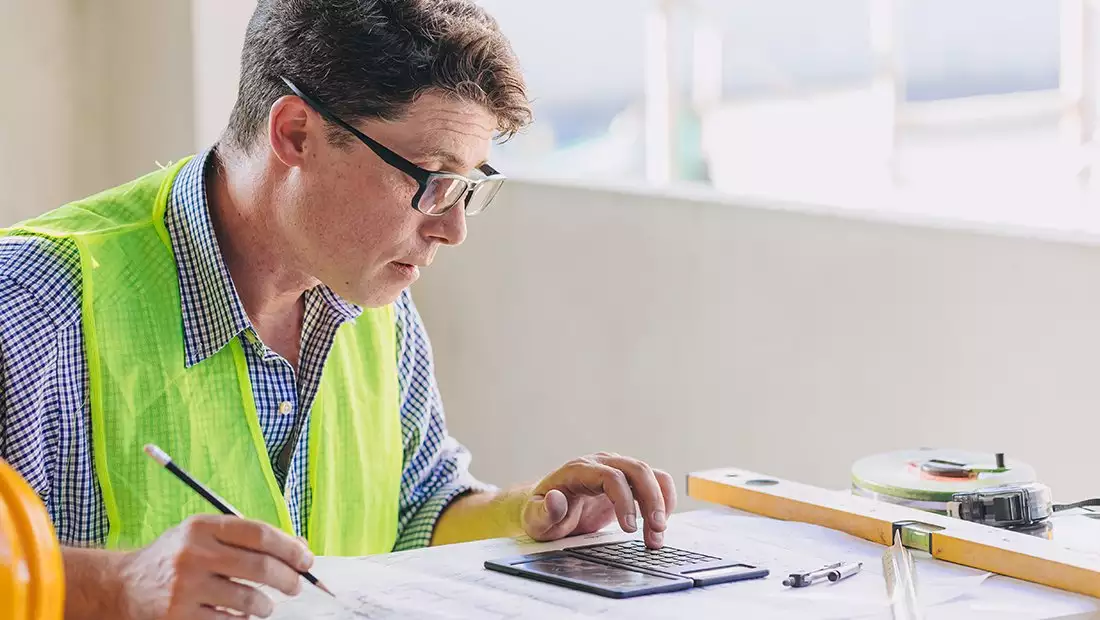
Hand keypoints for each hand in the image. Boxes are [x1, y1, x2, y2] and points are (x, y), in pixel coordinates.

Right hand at [116, 514, 312, 618]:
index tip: (306, 559)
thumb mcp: (204, 536)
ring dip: (266, 605)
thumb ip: (247, 538)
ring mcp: (185, 587)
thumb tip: (300, 548)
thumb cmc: (175, 558)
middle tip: (296, 585)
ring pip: (249, 599)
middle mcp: (193, 553)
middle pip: (260, 566)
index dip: (290, 548)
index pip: (259, 534)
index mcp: (203, 527)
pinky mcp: (180, 615)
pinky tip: (240, 615)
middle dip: (288, 579)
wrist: (123, 586)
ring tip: (264, 604)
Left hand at [522, 452, 676, 547]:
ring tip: (657, 534)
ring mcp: (616, 469)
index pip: (610, 476)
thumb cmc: (541, 512)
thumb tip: (554, 499)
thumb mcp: (534, 518)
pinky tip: (659, 523)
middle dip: (651, 499)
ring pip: (650, 474)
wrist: (547, 507)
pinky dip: (663, 500)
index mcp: (578, 470)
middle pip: (637, 470)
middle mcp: (601, 464)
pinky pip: (654, 481)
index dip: (624, 500)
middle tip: (656, 530)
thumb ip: (543, 512)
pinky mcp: (627, 481)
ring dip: (661, 502)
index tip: (629, 529)